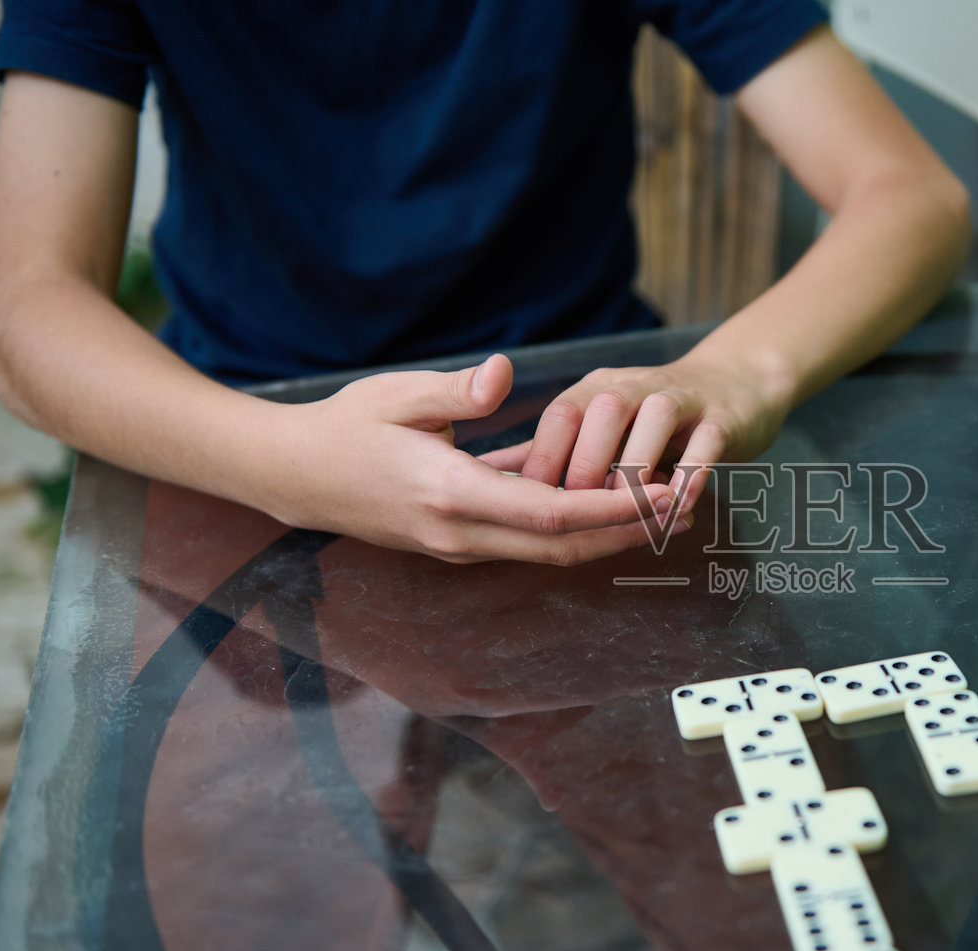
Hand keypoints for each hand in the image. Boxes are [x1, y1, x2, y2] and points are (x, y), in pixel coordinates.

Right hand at [256, 354, 685, 563]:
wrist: (292, 475)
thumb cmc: (343, 426)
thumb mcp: (397, 395)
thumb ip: (457, 391)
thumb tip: (506, 374)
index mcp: (449, 495)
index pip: (550, 513)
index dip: (613, 508)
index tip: (663, 493)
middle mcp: (459, 534)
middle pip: (562, 546)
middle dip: (627, 530)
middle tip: (684, 506)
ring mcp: (458, 545)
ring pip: (547, 550)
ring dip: (604, 533)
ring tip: (659, 506)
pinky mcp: (457, 542)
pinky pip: (525, 540)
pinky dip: (569, 527)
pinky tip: (604, 501)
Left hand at [500, 346, 795, 511]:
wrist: (737, 383)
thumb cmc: (653, 420)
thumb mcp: (603, 425)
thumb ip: (556, 451)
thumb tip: (492, 479)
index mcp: (597, 389)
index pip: (562, 415)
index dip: (545, 460)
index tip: (531, 504)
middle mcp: (636, 386)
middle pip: (603, 415)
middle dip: (586, 468)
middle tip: (579, 514)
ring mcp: (682, 400)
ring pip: (654, 424)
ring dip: (636, 472)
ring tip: (626, 514)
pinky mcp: (722, 418)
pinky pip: (705, 445)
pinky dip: (691, 476)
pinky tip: (678, 508)